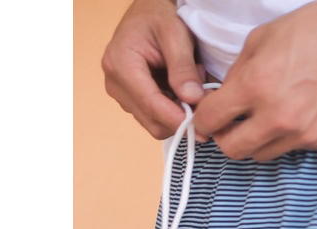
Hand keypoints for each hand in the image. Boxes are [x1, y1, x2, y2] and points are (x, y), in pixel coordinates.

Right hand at [102, 0, 206, 138]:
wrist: (147, 12)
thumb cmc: (159, 16)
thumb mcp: (176, 34)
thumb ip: (183, 67)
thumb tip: (192, 99)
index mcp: (121, 64)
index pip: (151, 104)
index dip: (177, 120)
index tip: (201, 128)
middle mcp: (115, 83)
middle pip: (153, 122)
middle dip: (180, 117)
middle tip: (201, 97)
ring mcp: (121, 93)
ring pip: (155, 123)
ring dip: (178, 112)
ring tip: (188, 85)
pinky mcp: (130, 99)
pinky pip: (155, 117)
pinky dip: (173, 110)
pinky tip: (179, 89)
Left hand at [192, 0, 316, 160]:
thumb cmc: (312, 32)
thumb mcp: (260, 41)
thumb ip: (236, 75)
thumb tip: (222, 100)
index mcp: (256, 86)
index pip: (212, 120)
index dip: (203, 120)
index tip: (206, 119)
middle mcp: (277, 116)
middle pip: (233, 150)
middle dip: (225, 138)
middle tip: (229, 126)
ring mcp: (301, 133)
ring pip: (261, 155)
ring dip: (254, 141)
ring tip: (263, 119)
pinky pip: (290, 148)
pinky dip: (283, 137)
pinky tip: (293, 114)